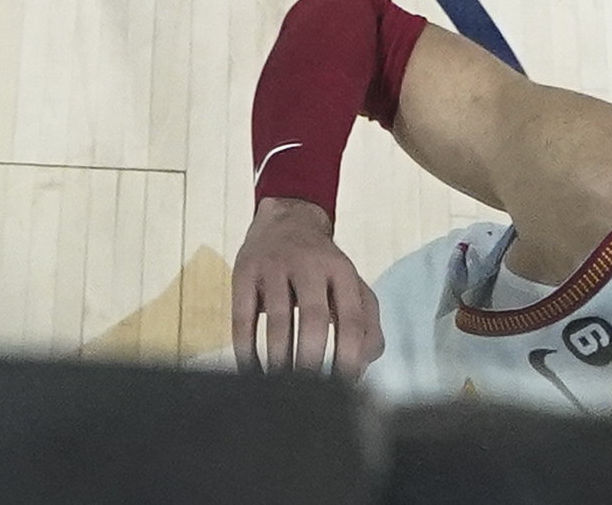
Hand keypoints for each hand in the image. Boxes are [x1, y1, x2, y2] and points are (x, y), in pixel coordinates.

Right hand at [231, 198, 383, 378]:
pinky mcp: (244, 270)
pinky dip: (245, 346)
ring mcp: (274, 265)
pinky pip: (243, 315)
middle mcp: (309, 264)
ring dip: (279, 357)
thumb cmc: (324, 268)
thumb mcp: (352, 286)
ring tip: (280, 385)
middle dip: (312, 360)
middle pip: (313, 317)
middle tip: (309, 391)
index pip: (352, 319)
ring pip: (277, 317)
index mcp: (342, 271)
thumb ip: (368, 325)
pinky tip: (250, 368)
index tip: (345, 387)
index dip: (350, 357)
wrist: (286, 220)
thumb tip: (360, 369)